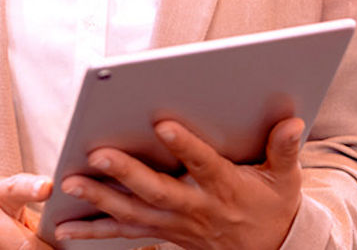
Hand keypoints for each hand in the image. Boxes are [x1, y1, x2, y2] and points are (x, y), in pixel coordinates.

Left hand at [55, 117, 303, 249]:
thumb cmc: (273, 206)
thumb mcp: (286, 180)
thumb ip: (285, 150)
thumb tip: (292, 121)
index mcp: (226, 188)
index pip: (203, 165)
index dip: (185, 146)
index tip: (162, 123)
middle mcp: (197, 208)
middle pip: (157, 191)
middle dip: (126, 174)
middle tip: (97, 154)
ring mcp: (176, 225)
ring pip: (133, 214)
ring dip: (99, 200)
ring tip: (69, 184)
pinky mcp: (162, 234)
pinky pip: (125, 233)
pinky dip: (93, 229)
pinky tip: (63, 226)